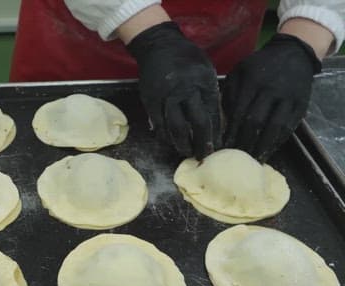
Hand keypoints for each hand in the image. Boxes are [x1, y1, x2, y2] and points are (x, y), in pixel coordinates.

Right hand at [127, 22, 220, 159]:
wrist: (158, 46)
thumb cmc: (186, 58)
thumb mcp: (206, 70)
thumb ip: (210, 93)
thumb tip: (215, 121)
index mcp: (203, 82)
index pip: (212, 113)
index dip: (215, 133)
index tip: (218, 147)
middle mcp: (186, 90)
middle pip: (197, 122)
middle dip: (202, 143)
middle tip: (204, 156)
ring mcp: (166, 96)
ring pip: (176, 127)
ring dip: (182, 143)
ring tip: (186, 152)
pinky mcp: (151, 100)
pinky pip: (158, 124)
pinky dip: (165, 136)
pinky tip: (170, 142)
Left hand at [223, 34, 321, 160]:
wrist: (293, 54)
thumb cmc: (259, 66)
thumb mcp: (240, 71)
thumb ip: (229, 92)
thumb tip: (222, 119)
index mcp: (252, 81)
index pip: (238, 112)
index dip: (231, 131)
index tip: (223, 146)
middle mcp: (271, 90)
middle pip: (255, 122)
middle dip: (244, 141)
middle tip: (236, 156)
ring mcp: (288, 98)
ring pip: (274, 127)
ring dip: (263, 146)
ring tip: (253, 158)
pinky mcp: (301, 105)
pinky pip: (289, 127)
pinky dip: (278, 141)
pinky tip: (268, 150)